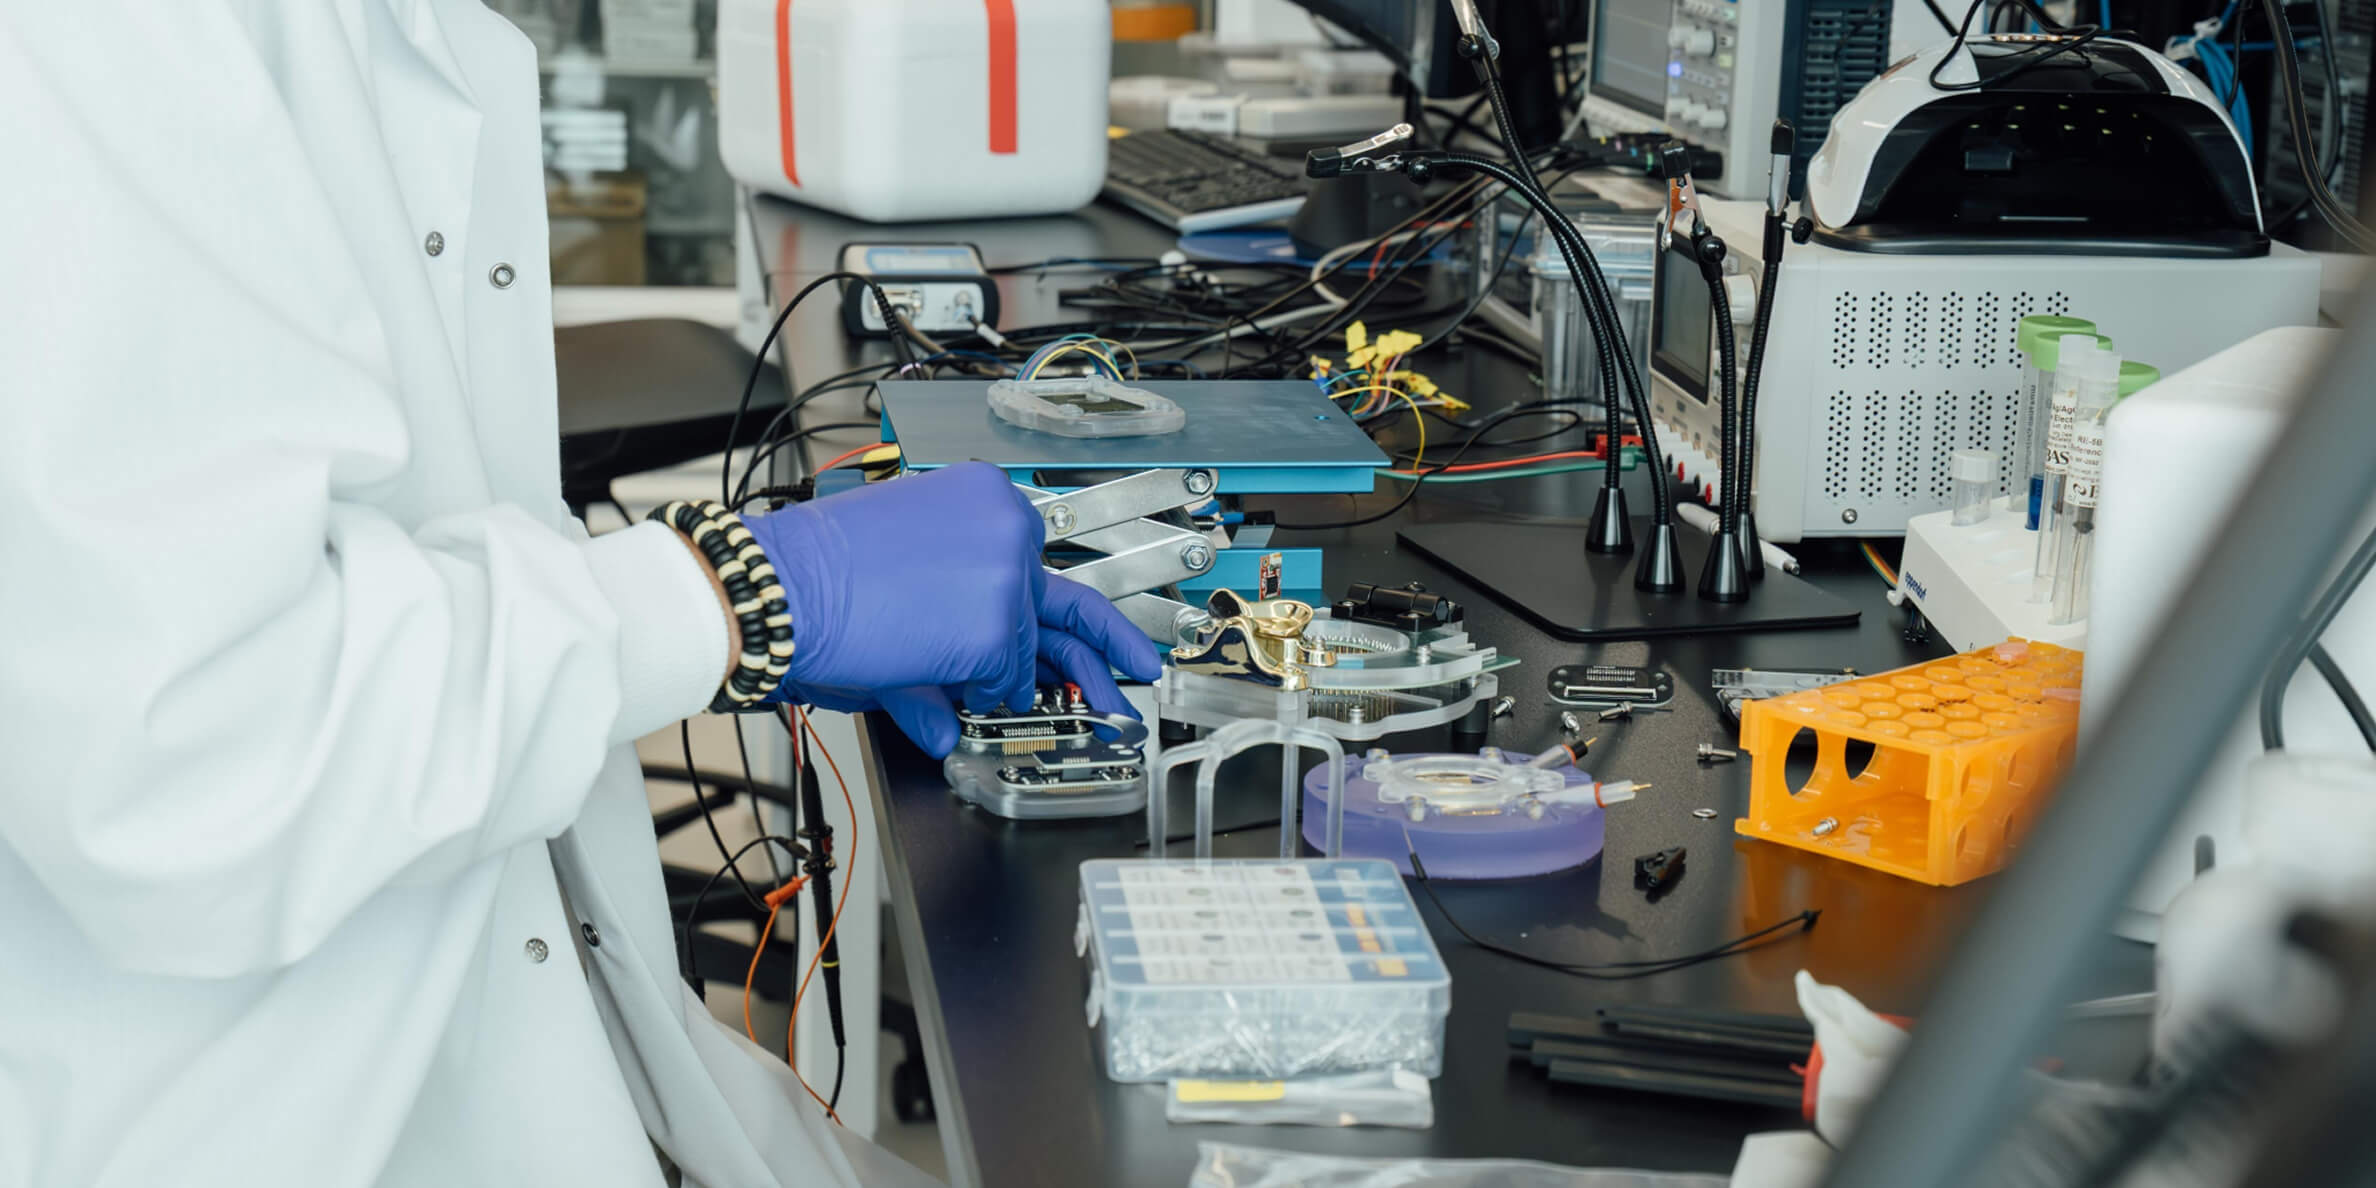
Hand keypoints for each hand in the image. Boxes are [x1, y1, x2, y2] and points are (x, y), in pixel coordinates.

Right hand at [744, 463, 1162, 755]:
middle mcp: (1005, 528)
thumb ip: (940, 660)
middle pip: (1068, 602)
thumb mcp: (902, 604)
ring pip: (1027, 649)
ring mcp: (1006, 576)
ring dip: (1008, 677)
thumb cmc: (821, 582)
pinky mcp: (996, 625)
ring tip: (1005, 681)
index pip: (1045, 561)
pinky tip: (937, 668)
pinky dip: (974, 691)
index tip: (1105, 634)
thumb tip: (950, 721)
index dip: (1073, 608)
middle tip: (1142, 670)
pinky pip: (1003, 679)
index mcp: (982, 504)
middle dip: (1110, 647)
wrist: (784, 588)